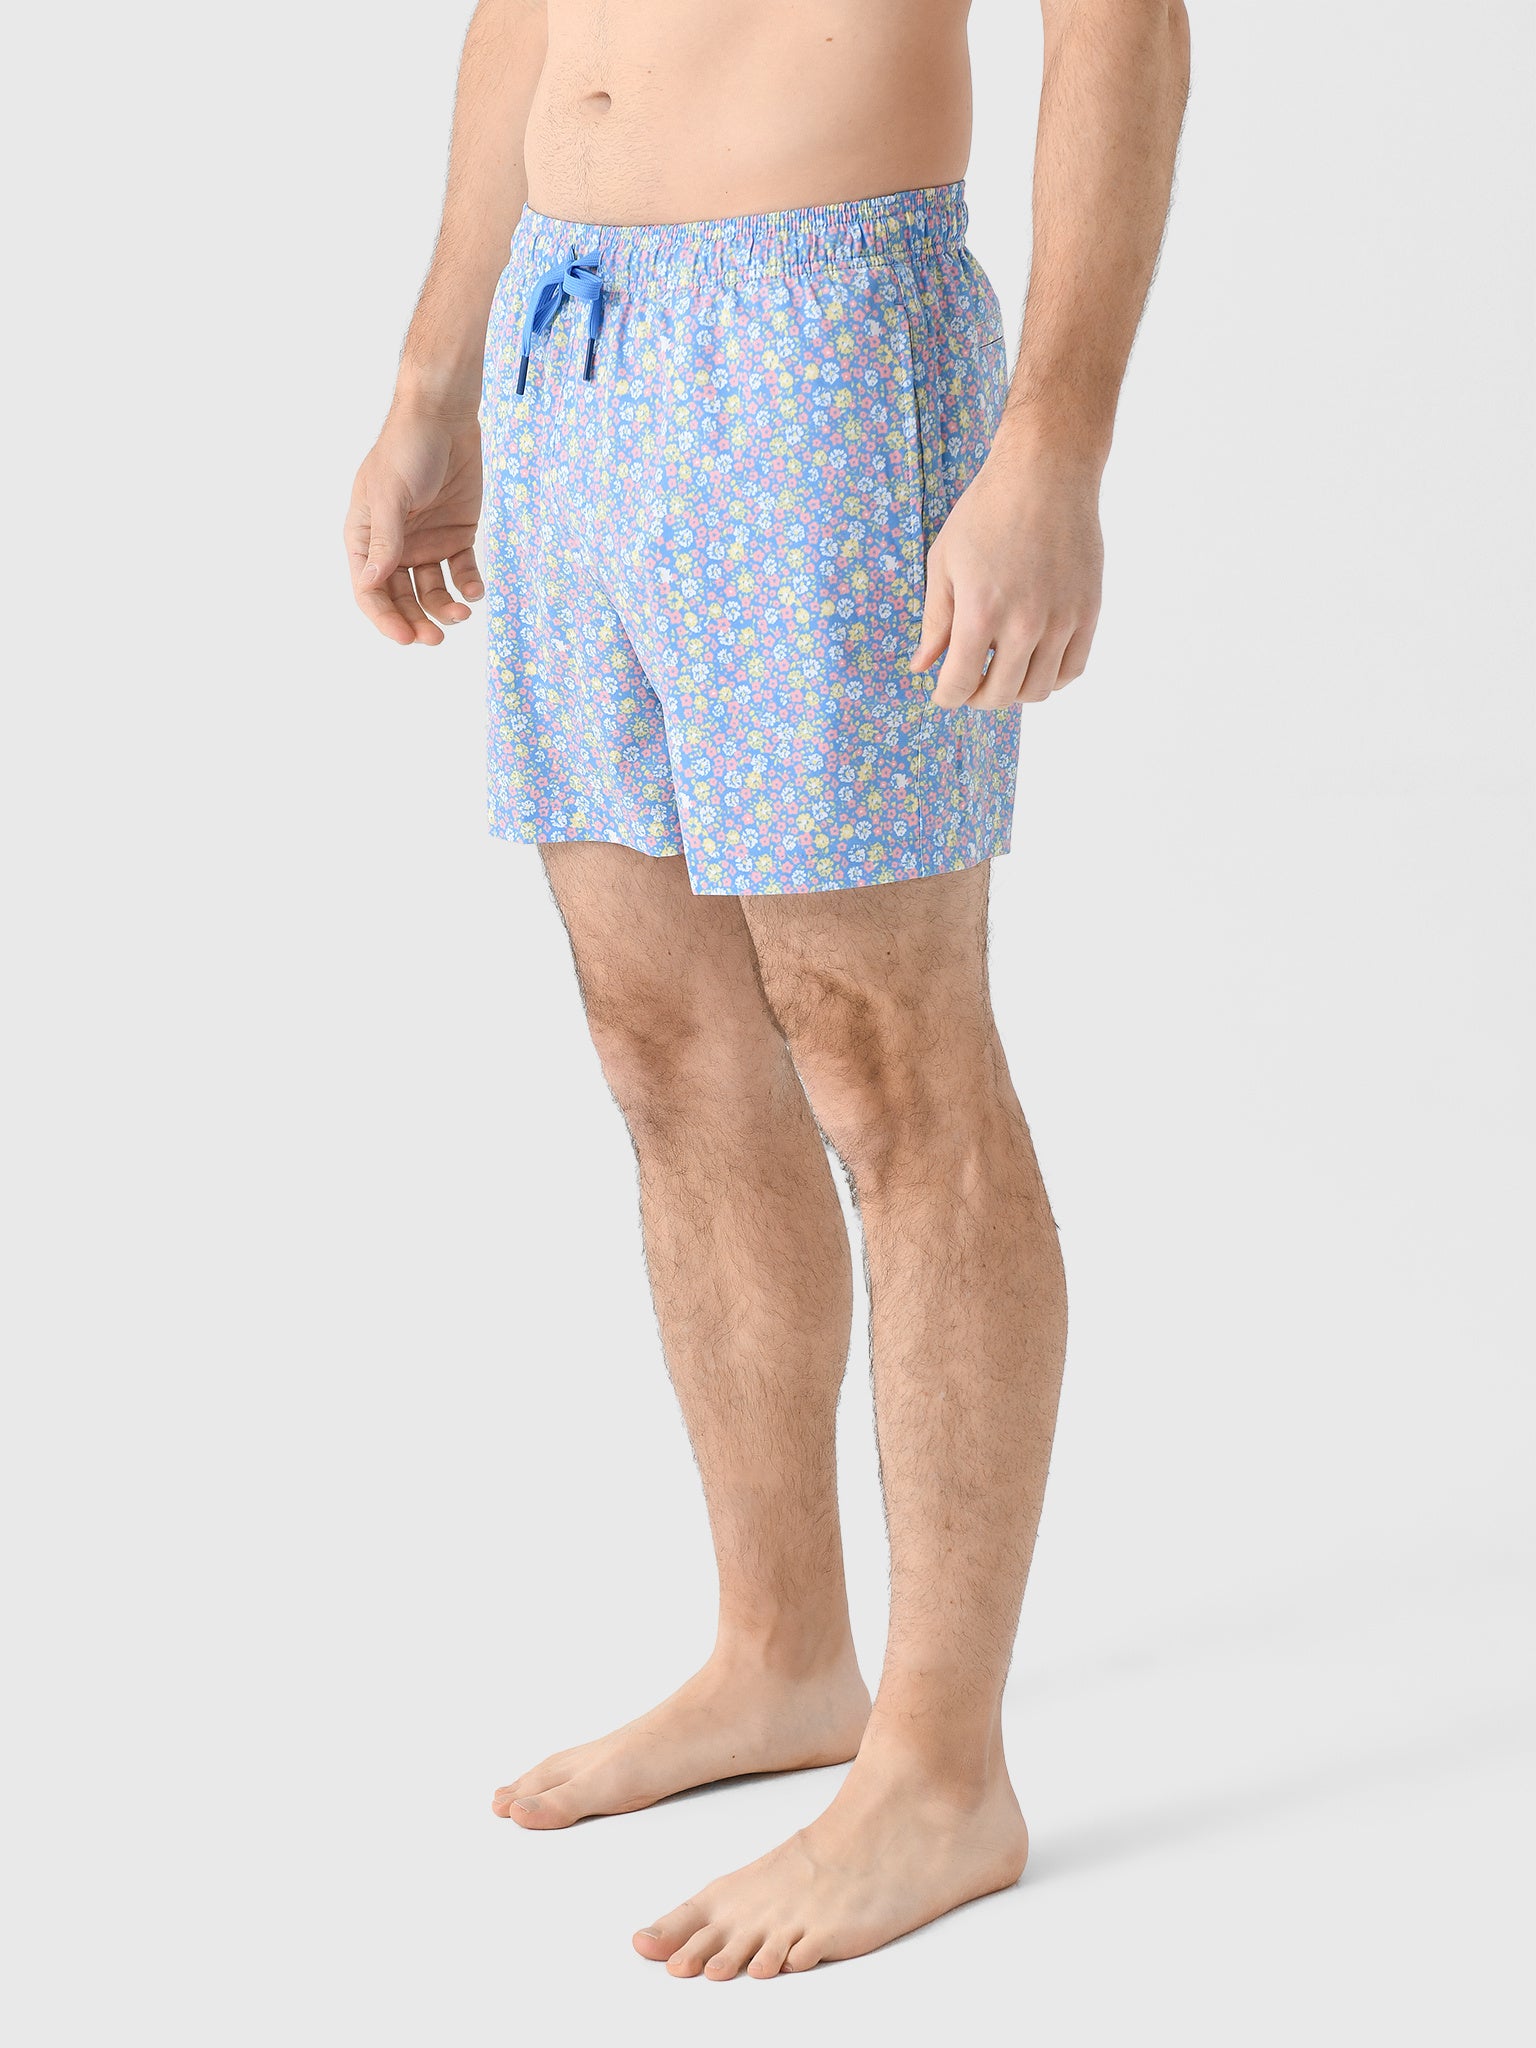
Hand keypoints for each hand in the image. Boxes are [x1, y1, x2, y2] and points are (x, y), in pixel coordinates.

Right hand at [344, 404, 485, 646]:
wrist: (444, 417)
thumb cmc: (407, 448)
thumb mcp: (391, 494)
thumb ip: (386, 540)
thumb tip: (371, 582)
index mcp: (366, 537)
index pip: (369, 590)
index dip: (385, 618)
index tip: (406, 637)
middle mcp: (394, 546)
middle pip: (402, 598)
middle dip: (418, 621)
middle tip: (436, 639)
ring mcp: (426, 542)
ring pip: (432, 591)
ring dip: (445, 607)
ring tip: (463, 612)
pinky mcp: (456, 535)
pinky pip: (461, 571)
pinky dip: (468, 584)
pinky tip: (475, 590)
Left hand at [911, 428, 1103, 707]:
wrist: (1046, 474)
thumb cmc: (987, 512)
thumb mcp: (944, 563)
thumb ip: (935, 622)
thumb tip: (922, 666)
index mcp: (980, 613)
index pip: (960, 684)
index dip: (946, 697)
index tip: (943, 692)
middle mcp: (1024, 624)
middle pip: (1000, 695)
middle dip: (977, 697)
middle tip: (970, 682)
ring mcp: (1062, 621)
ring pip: (1038, 690)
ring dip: (1014, 690)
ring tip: (1002, 670)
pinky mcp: (1088, 612)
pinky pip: (1071, 670)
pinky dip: (1050, 677)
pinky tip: (1034, 661)